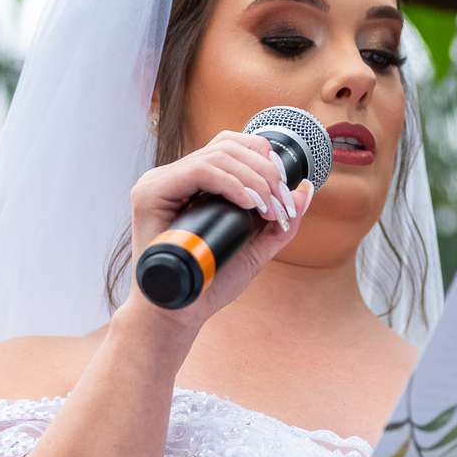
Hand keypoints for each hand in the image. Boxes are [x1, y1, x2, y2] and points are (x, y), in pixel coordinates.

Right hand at [122, 131, 313, 328]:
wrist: (181, 312)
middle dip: (265, 172)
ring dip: (254, 180)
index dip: (264, 160)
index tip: (284, 194)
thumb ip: (281, 222)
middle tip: (281, 205)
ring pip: (217, 155)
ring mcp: (161, 183)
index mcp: (196, 185)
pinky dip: (230, 183)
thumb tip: (306, 189)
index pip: (232, 147)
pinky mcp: (151, 193)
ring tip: (268, 210)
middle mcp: (176, 178)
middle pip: (228, 145)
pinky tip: (247, 204)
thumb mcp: (256, 249)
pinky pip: (198, 170)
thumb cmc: (210, 283)